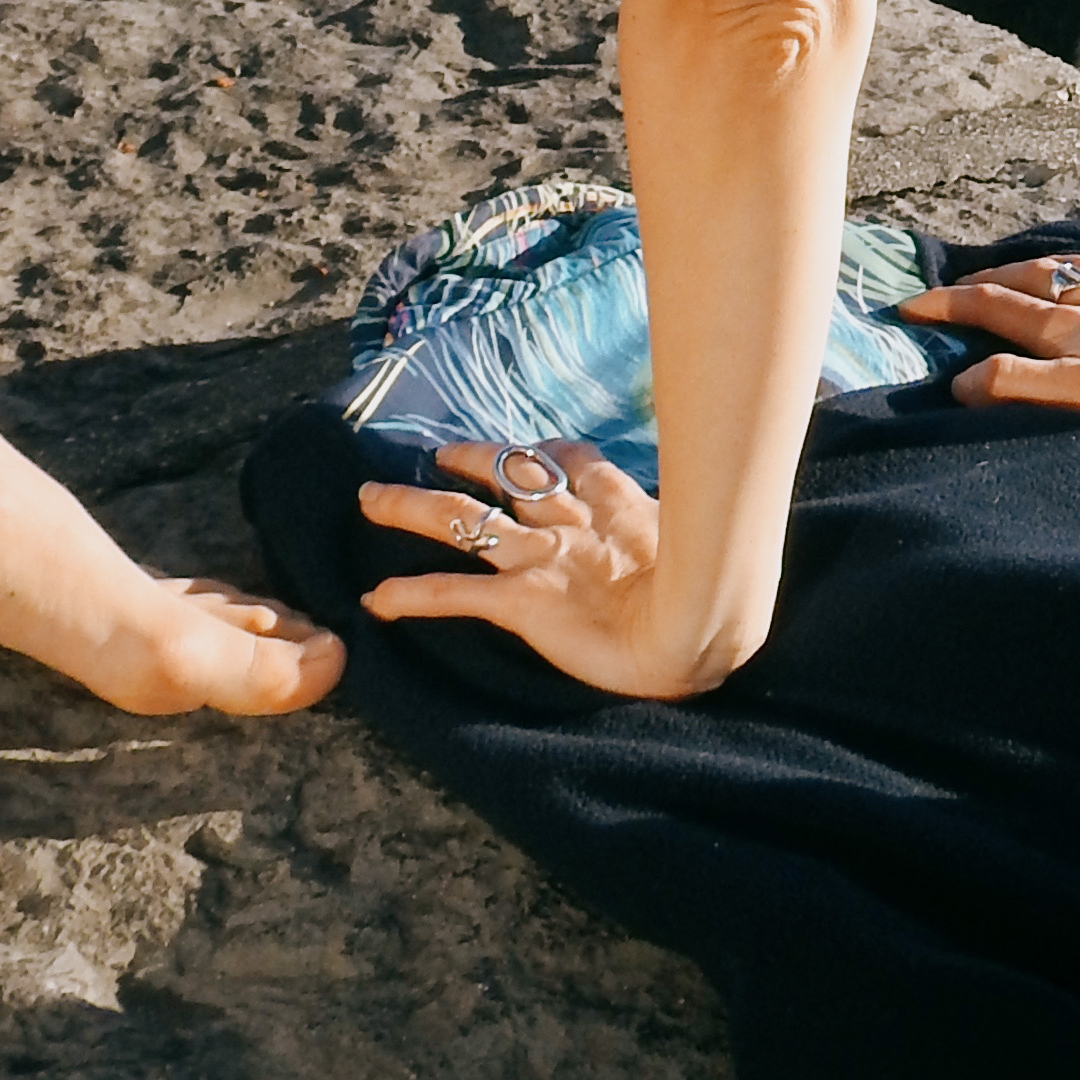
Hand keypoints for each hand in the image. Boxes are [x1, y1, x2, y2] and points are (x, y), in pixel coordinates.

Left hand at [358, 437, 718, 695]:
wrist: (695, 632)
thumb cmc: (709, 596)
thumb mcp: (696, 542)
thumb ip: (672, 529)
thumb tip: (695, 531)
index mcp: (612, 500)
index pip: (564, 457)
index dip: (533, 450)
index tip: (514, 448)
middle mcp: (568, 519)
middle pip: (502, 472)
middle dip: (463, 458)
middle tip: (430, 452)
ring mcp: (541, 557)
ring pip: (460, 518)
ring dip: (409, 508)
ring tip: (370, 499)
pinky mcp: (522, 600)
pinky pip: (453, 593)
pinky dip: (410, 595)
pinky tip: (375, 601)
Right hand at [904, 248, 1079, 414]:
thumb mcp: (1070, 399)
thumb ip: (1013, 387)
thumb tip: (962, 380)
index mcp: (1066, 330)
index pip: (996, 309)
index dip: (951, 306)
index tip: (911, 305)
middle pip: (1034, 282)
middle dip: (990, 282)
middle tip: (960, 288)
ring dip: (1050, 269)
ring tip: (1034, 270)